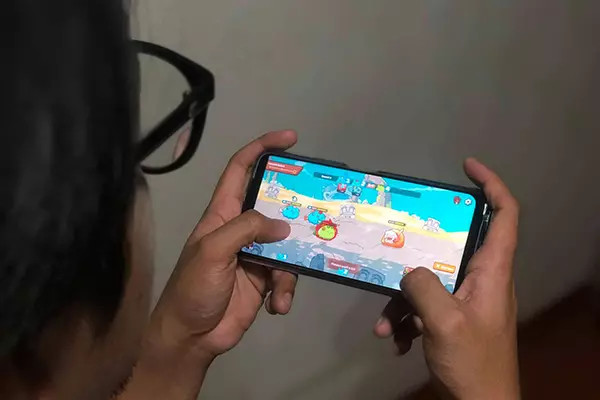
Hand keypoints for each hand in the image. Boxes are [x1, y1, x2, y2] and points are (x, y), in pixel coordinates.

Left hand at [152, 130, 298, 357]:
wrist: (191, 336)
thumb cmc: (193, 288)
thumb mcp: (212, 251)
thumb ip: (245, 229)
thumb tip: (282, 225)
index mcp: (223, 214)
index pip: (240, 170)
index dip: (262, 149)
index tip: (289, 138)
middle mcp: (241, 229)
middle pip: (274, 206)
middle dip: (295, 209)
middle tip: (317, 211)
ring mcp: (255, 254)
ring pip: (288, 244)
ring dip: (290, 267)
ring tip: (280, 287)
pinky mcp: (265, 279)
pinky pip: (287, 276)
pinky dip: (286, 291)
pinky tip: (278, 306)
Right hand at [374, 159, 519, 399]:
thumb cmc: (473, 363)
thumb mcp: (445, 323)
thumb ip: (425, 288)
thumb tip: (409, 270)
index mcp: (493, 271)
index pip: (506, 215)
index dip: (492, 185)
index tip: (468, 167)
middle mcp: (481, 278)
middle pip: (456, 242)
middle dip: (423, 242)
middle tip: (398, 235)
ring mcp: (465, 299)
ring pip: (430, 278)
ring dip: (403, 297)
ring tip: (385, 321)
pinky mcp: (450, 317)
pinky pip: (423, 305)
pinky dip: (405, 318)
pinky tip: (392, 338)